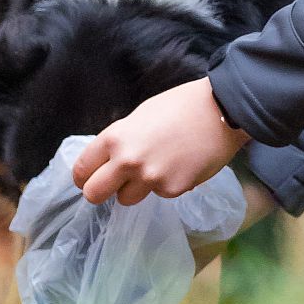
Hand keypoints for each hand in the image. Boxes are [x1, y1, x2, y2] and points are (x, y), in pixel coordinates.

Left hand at [71, 78, 247, 205]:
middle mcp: (128, 162)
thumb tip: (111, 160)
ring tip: (154, 168)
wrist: (222, 111)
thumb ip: (122, 140)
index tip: (88, 177)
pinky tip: (180, 165)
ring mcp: (151, 179)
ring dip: (134, 189)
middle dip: (99, 192)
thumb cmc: (180, 105)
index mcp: (115, 138)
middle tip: (110, 185)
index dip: (84, 175)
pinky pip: (159, 193)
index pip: (82, 169)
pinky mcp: (173, 190)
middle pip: (94, 194)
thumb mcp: (140, 116)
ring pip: (127, 199)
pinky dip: (165, 184)